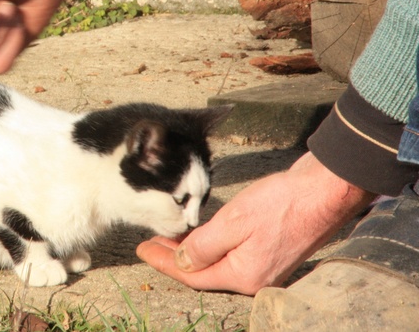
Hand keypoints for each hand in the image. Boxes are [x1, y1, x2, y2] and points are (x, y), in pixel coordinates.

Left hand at [136, 152, 374, 294]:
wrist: (325, 189)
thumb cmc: (282, 203)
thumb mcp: (233, 223)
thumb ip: (202, 246)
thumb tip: (181, 262)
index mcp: (244, 276)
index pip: (192, 275)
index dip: (163, 262)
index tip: (141, 249)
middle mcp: (256, 278)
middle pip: (205, 272)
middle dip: (175, 257)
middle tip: (151, 241)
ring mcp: (267, 265)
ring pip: (219, 261)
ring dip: (193, 249)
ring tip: (170, 235)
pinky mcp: (273, 249)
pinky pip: (234, 252)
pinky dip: (214, 244)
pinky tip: (202, 232)